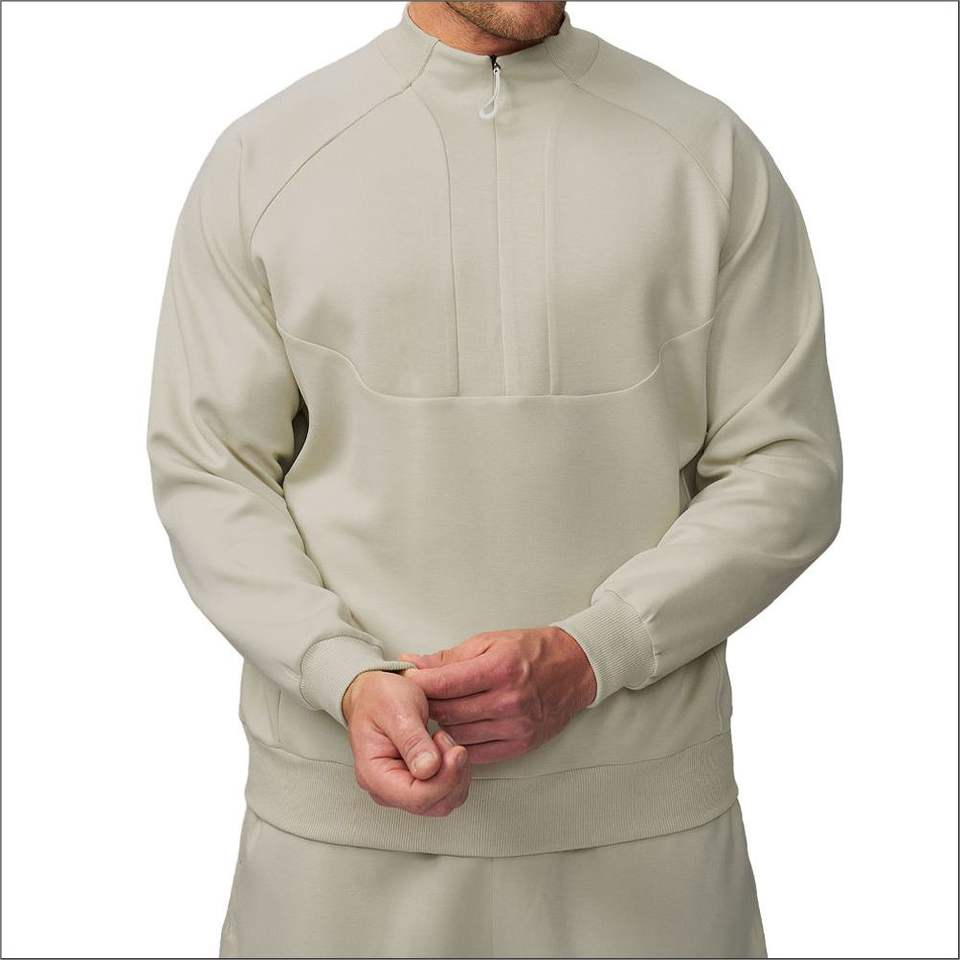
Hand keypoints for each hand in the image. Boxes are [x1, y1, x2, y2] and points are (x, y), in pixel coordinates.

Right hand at [341, 669, 470, 816]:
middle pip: (434, 804)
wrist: (374, 693)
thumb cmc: (379, 698)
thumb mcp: (397, 710)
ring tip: (443, 740)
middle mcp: (386, 789)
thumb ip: (412, 741)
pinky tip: (446, 749)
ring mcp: (402, 788)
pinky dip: (454, 772)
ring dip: (455, 773)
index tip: (456, 751)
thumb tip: (428, 770)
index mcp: (374, 774)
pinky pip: (445, 791)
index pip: (417, 798)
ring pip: (444, 801)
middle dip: (452, 775)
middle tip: (447, 740)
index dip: (445, 779)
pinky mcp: (417, 784)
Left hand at [397, 627, 596, 763]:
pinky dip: (462, 743)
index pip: (444, 683)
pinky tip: (458, 729)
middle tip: (416, 699)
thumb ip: (449, 657)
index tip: (406, 681)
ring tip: (438, 712)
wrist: (574, 668)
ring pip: (459, 735)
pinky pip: (478, 753)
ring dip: (443, 725)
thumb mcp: (489, 641)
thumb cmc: (531, 651)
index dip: (419, 683)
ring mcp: (516, 725)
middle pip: (449, 711)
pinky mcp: (521, 743)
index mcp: (499, 668)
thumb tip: (413, 663)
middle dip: (427, 705)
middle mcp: (509, 699)